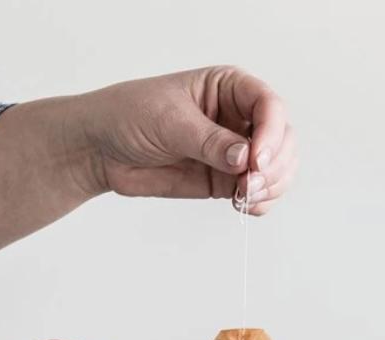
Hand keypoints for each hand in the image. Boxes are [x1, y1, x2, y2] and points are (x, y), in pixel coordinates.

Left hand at [80, 66, 296, 215]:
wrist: (101, 150)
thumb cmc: (129, 117)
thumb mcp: (170, 122)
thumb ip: (209, 141)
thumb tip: (243, 158)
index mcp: (229, 88)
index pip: (269, 106)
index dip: (272, 133)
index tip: (257, 159)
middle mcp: (239, 119)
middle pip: (283, 140)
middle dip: (275, 166)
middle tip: (250, 184)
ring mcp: (235, 152)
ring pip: (277, 170)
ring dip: (271, 187)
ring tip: (245, 196)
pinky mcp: (226, 182)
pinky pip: (258, 194)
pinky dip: (259, 203)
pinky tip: (245, 206)